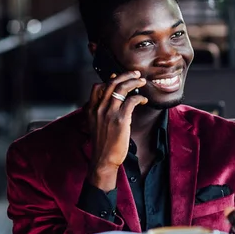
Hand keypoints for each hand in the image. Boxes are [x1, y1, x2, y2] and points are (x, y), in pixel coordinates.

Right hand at [86, 71, 147, 190]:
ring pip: (121, 89)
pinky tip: (143, 100)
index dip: (110, 79)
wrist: (103, 159)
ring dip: (134, 82)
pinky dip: (139, 97)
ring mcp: (109, 113)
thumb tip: (110, 100)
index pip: (98, 87)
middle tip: (135, 74)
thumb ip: (100, 112)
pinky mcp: (120, 119)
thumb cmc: (102, 144)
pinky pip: (131, 101)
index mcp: (91, 109)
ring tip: (141, 82)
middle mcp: (98, 108)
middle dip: (125, 75)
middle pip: (111, 84)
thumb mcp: (95, 125)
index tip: (118, 76)